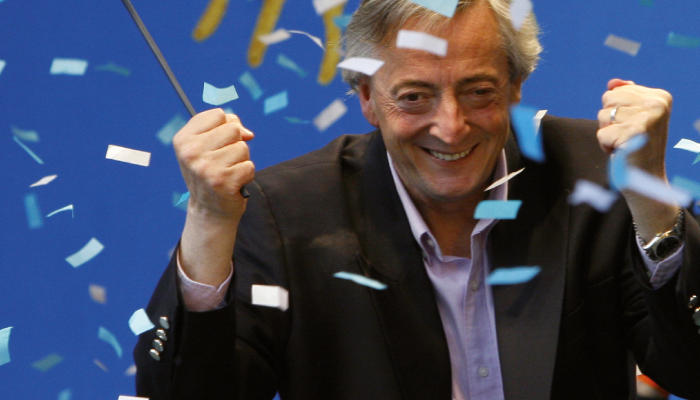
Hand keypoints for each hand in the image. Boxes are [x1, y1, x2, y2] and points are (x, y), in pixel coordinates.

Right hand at [174, 108, 254, 284]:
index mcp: (183, 140)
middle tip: (225, 161)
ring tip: (229, 172)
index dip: (226, 127)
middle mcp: (191, 153)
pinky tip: (234, 183)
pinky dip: (246, 174)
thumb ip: (225, 127)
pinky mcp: (223, 182)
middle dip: (236, 143)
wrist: (209, 210)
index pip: (219, 114)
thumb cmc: (210, 172)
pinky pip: (249, 166)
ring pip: (243, 148)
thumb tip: (248, 133)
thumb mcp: (207, 146)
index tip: (219, 142)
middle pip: (233, 129)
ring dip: (241, 160)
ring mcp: (206, 168)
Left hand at [596, 78, 671, 178]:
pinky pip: (602, 134)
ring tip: (625, 143)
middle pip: (607, 100)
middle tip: (626, 135)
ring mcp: (647, 118)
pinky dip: (606, 146)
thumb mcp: (633, 117)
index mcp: (660, 97)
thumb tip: (612, 83)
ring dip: (607, 134)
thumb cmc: (637, 146)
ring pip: (602, 117)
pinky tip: (622, 151)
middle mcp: (657, 104)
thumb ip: (625, 96)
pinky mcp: (634, 133)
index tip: (632, 126)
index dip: (616, 112)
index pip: (616, 92)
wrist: (647, 177)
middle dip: (609, 120)